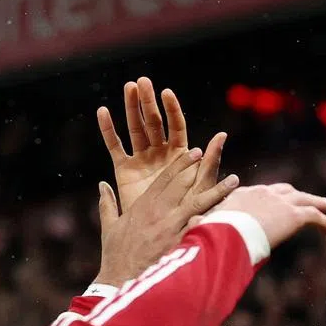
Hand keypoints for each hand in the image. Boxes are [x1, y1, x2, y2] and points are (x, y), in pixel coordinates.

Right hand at [96, 145, 236, 286]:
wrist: (120, 282)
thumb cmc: (115, 257)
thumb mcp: (109, 227)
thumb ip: (107, 204)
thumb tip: (102, 186)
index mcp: (143, 206)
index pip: (166, 178)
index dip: (181, 163)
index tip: (194, 151)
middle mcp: (158, 212)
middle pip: (183, 184)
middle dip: (199, 168)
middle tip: (214, 153)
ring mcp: (170, 227)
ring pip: (198, 203)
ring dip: (217, 191)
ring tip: (234, 181)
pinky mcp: (180, 243)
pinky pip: (202, 227)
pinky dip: (216, 218)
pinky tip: (232, 213)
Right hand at [98, 78, 221, 212]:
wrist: (159, 244)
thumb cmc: (185, 218)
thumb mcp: (201, 187)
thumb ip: (211, 161)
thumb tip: (222, 135)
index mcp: (178, 157)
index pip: (175, 127)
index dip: (171, 109)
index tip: (166, 92)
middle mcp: (160, 155)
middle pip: (154, 124)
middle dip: (148, 102)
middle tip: (143, 81)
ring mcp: (142, 162)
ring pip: (136, 130)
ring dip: (131, 108)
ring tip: (127, 87)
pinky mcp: (125, 172)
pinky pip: (116, 148)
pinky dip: (108, 130)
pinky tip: (102, 111)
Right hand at [209, 183, 325, 248]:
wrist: (231, 232)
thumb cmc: (212, 233)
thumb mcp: (202, 228)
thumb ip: (200, 227)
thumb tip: (189, 231)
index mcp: (242, 195)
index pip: (259, 193)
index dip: (269, 197)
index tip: (274, 200)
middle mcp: (263, 194)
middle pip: (284, 190)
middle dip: (294, 194)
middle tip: (303, 198)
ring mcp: (280, 203)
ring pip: (303, 199)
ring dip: (315, 202)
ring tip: (325, 206)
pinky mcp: (294, 215)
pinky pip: (313, 216)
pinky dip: (322, 221)